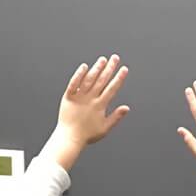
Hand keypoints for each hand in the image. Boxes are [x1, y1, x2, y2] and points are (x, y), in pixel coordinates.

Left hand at [45, 54, 129, 169]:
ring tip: (103, 59)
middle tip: (115, 58)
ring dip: (97, 68)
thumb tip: (126, 108)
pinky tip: (84, 66)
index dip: (119, 78)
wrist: (70, 137)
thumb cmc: (87, 134)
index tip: (124, 70)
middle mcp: (91, 99)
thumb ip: (116, 116)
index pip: (112, 89)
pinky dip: (79, 75)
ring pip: (89, 79)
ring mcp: (79, 97)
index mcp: (100, 106)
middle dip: (110, 68)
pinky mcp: (68, 96)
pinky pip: (74, 83)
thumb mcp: (105, 128)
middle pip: (102, 81)